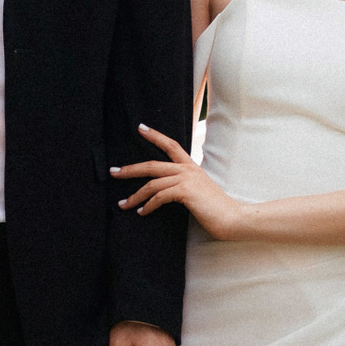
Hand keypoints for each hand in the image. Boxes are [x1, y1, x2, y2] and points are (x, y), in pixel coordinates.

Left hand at [112, 123, 252, 239]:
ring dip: (135, 195)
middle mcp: (187, 169)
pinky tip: (142, 212)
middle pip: (152, 165)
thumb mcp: (199, 190)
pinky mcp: (185, 191)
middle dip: (130, 169)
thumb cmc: (216, 208)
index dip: (155, 136)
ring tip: (123, 204)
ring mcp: (186, 179)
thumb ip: (184, 185)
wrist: (232, 217)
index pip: (171, 145)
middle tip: (113, 172)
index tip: (140, 128)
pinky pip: (159, 197)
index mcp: (191, 166)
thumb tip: (166, 189)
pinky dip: (148, 205)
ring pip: (152, 183)